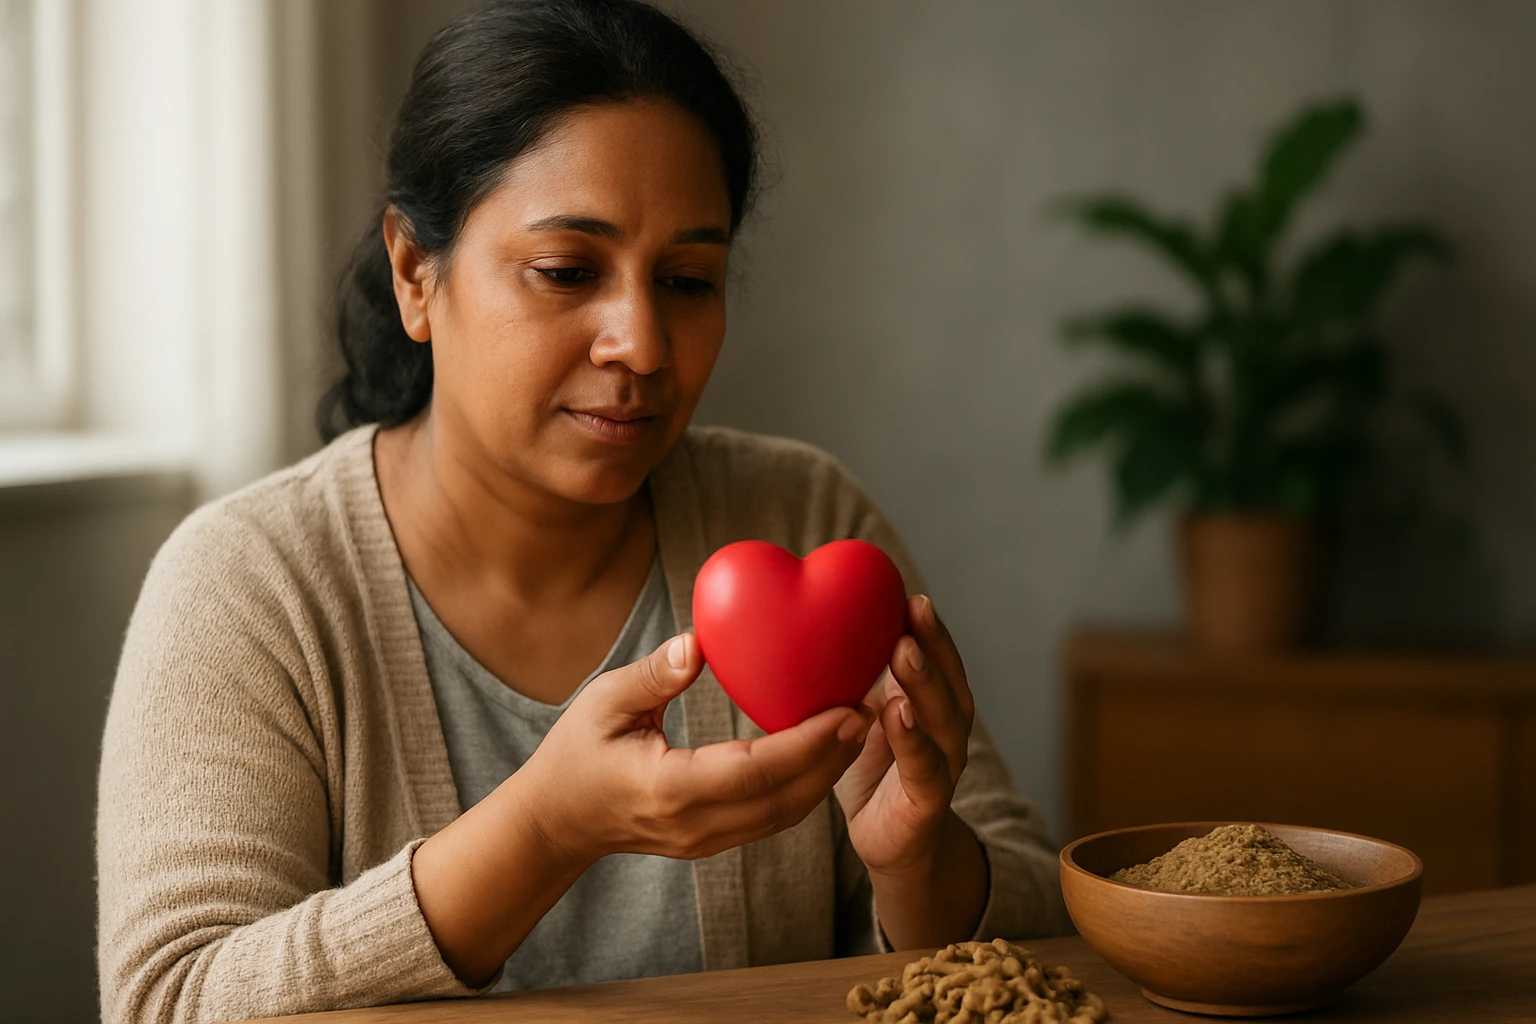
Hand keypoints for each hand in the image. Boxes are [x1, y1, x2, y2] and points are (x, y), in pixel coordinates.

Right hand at [414, 631, 871, 985]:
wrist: (556, 822)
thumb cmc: (576, 753)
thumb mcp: (602, 702)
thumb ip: (653, 674)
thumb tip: (699, 643)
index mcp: (668, 790)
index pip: (753, 771)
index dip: (806, 744)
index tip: (846, 710)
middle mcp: (695, 824)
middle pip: (784, 799)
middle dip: (834, 758)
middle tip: (870, 708)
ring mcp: (706, 840)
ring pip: (785, 814)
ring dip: (827, 773)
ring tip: (859, 724)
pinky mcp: (714, 841)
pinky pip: (773, 816)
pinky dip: (806, 785)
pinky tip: (826, 748)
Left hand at [834, 594, 974, 874]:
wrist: (890, 844)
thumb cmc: (871, 769)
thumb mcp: (857, 716)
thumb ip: (851, 677)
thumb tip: (809, 622)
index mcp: (931, 704)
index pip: (937, 659)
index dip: (928, 628)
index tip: (907, 594)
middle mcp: (946, 730)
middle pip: (949, 680)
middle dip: (934, 643)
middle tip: (913, 609)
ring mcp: (943, 766)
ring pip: (945, 719)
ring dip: (925, 683)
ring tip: (904, 650)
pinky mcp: (928, 803)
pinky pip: (926, 768)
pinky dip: (914, 740)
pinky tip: (896, 714)